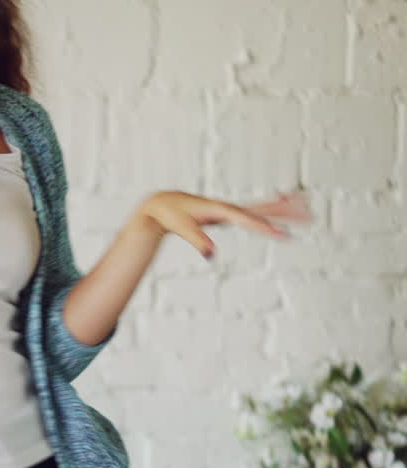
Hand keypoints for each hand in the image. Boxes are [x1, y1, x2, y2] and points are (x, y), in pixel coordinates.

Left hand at [127, 190, 312, 259]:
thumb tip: (211, 254)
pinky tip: (283, 205)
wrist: (164, 204)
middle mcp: (228, 207)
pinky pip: (255, 212)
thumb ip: (196, 240)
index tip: (283, 235)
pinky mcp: (228, 214)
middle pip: (263, 209)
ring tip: (308, 205)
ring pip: (263, 208)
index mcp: (219, 209)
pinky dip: (272, 209)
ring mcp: (230, 210)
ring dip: (285, 207)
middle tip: (310, 215)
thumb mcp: (181, 228)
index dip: (264, 227)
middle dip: (286, 213)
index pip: (246, 219)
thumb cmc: (171, 215)